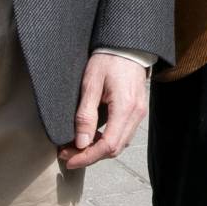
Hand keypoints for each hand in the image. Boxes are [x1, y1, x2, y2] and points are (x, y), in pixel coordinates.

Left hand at [58, 53, 148, 169]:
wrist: (127, 46)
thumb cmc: (108, 60)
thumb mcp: (91, 84)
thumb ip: (86, 115)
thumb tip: (81, 143)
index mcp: (125, 108)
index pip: (108, 145)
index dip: (87, 157)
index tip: (69, 159)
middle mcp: (136, 114)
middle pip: (115, 149)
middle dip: (90, 156)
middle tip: (67, 153)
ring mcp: (139, 113)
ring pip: (120, 143)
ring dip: (98, 150)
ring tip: (76, 146)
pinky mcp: (137, 110)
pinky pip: (123, 134)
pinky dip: (106, 140)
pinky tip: (91, 136)